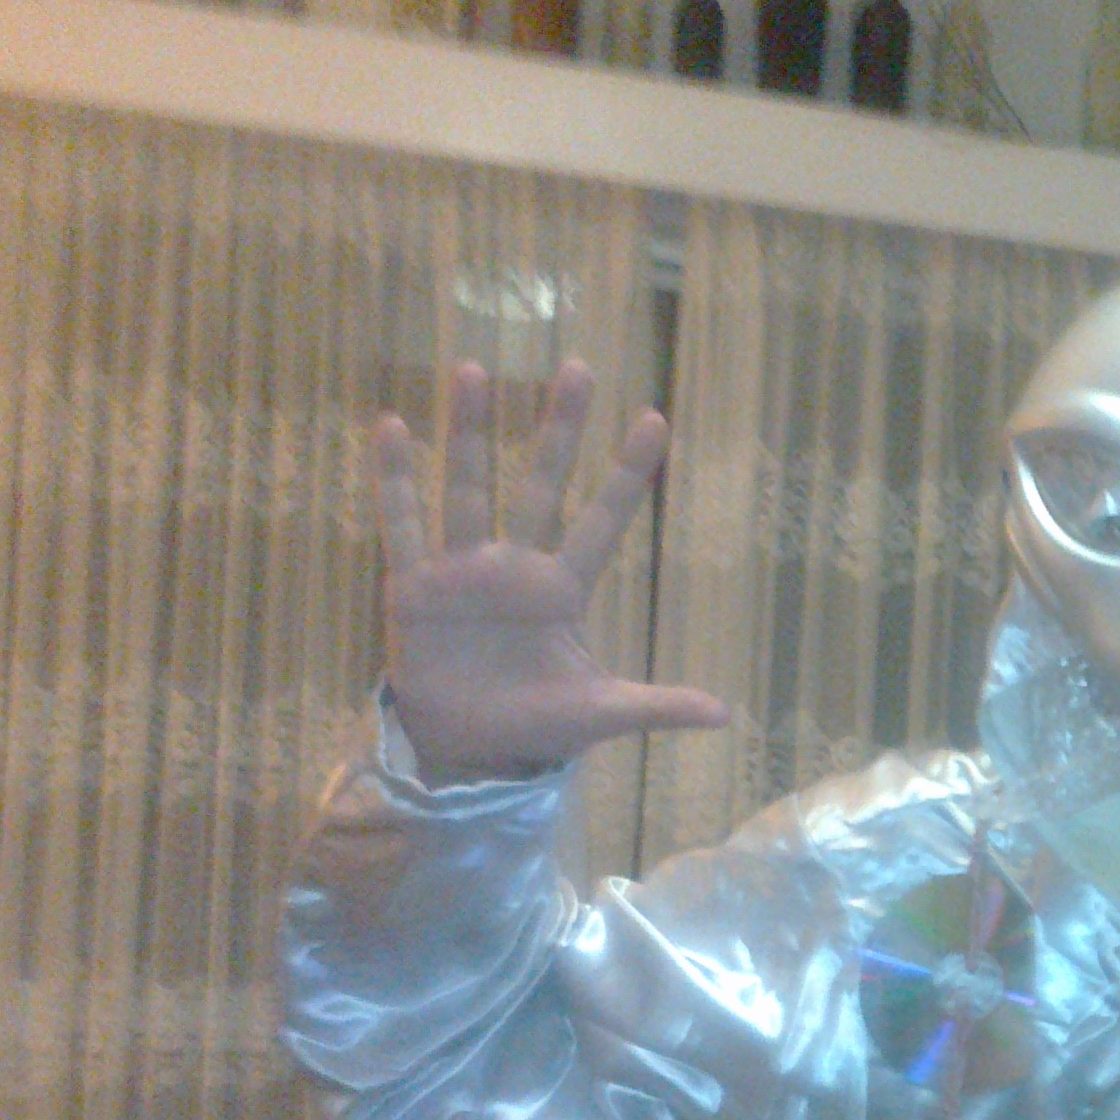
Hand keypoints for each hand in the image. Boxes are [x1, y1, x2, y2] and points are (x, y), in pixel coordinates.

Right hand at [372, 360, 726, 782]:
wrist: (466, 750)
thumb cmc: (535, 724)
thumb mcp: (601, 713)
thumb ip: (658, 707)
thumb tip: (726, 716)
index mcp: (562, 589)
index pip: (603, 521)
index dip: (627, 475)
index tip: (655, 419)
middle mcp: (515, 566)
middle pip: (541, 484)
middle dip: (558, 431)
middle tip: (578, 368)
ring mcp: (462, 570)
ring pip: (468, 487)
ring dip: (468, 432)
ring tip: (473, 370)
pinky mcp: (413, 588)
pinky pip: (402, 527)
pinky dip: (395, 480)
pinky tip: (393, 427)